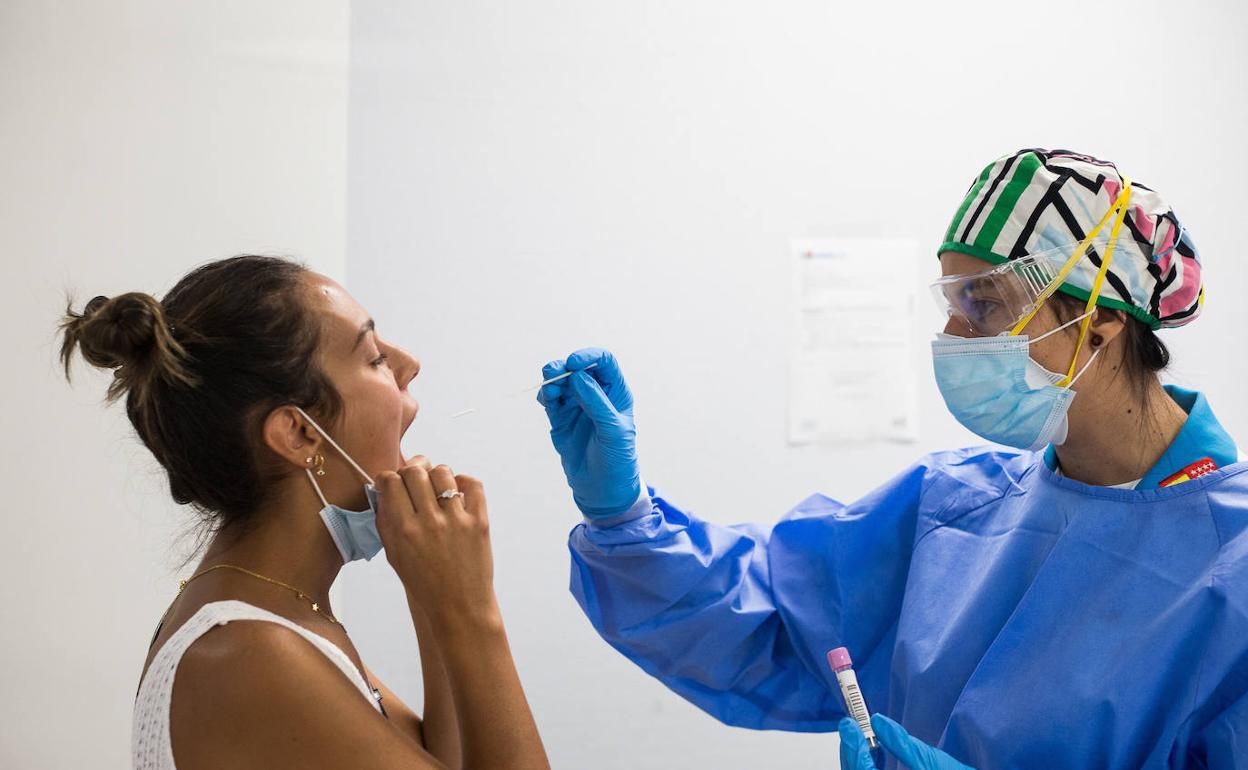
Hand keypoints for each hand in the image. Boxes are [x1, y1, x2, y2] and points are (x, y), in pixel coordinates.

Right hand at [374, 456, 498, 629]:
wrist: (459, 607)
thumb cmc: (424, 584)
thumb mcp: (395, 556)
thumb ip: (386, 522)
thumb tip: (383, 491)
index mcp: (404, 531)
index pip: (391, 482)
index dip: (388, 477)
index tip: (390, 482)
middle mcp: (430, 522)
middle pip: (415, 471)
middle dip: (410, 471)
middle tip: (413, 481)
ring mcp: (457, 520)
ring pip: (443, 472)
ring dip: (436, 475)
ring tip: (435, 487)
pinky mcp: (479, 522)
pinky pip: (472, 484)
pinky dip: (463, 482)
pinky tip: (456, 493)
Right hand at [536, 348, 641, 518]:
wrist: (603, 488)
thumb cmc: (617, 458)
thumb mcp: (613, 430)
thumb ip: (596, 402)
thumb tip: (578, 376)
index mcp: (615, 392)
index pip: (603, 362)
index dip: (589, 357)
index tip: (574, 363)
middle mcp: (595, 394)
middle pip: (578, 368)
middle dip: (564, 367)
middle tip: (554, 374)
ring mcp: (577, 405)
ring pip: (561, 381)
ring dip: (552, 379)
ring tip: (550, 390)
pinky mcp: (560, 418)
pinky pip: (550, 399)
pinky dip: (546, 394)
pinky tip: (546, 399)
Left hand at [839, 715, 974, 769]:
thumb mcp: (934, 763)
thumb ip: (903, 743)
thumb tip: (878, 722)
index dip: (853, 747)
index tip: (849, 725)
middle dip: (851, 752)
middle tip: (850, 727)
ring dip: (857, 760)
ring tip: (858, 737)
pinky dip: (867, 767)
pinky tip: (871, 754)